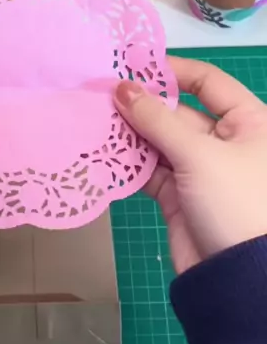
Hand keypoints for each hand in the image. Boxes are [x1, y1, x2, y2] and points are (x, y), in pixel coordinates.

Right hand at [114, 57, 266, 274]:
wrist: (238, 278)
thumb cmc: (235, 201)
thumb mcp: (199, 154)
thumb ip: (157, 119)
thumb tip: (121, 87)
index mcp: (249, 122)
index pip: (208, 82)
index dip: (172, 71)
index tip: (132, 65)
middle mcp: (228, 141)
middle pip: (179, 112)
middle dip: (143, 106)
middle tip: (101, 95)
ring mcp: (203, 170)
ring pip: (161, 142)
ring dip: (131, 134)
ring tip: (95, 121)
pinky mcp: (182, 196)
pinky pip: (153, 171)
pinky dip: (130, 164)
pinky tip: (104, 153)